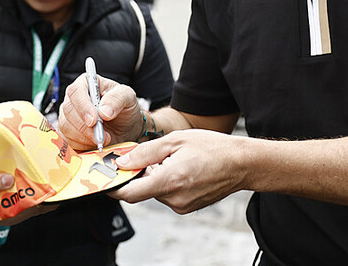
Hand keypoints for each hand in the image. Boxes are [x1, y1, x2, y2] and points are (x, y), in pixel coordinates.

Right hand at [58, 73, 142, 150]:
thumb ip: (117, 99)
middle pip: (68, 110)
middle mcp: (74, 98)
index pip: (76, 91)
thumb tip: (103, 111)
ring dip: (85, 137)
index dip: (83, 106)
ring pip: (66, 127)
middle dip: (85, 126)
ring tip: (104, 138)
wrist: (126, 127)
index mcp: (87, 83)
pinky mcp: (68, 132)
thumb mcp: (128, 97)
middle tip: (102, 134)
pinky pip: (68, 140)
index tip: (93, 120)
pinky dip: (82, 145)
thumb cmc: (125, 108)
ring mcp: (69, 116)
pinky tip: (95, 143)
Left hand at [110, 129, 246, 213]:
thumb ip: (145, 152)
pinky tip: (183, 169)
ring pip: (155, 192)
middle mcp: (174, 198)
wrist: (242, 164)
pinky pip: (168, 195)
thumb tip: (121, 162)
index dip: (114, 187)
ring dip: (157, 177)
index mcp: (170, 180)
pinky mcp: (188, 207)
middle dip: (142, 174)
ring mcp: (182, 206)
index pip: (130, 193)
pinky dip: (168, 183)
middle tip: (154, 156)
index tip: (106, 179)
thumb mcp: (176, 140)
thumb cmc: (212, 148)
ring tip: (176, 161)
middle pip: (142, 190)